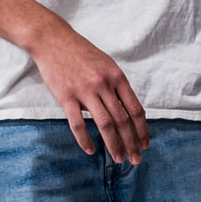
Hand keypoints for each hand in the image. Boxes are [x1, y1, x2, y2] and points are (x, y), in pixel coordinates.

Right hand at [31, 22, 148, 163]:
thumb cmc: (83, 54)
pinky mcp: (66, 97)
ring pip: (105, 124)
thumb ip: (116, 87)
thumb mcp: (107, 65)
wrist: (55, 41)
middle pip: (122, 119)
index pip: (134, 108)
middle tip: (135, 160)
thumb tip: (127, 111)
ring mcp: (85, 91)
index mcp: (117, 76)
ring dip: (113, 145)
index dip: (142, 129)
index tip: (146, 144)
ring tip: (118, 159)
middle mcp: (104, 84)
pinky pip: (78, 124)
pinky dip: (85, 140)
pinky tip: (91, 151)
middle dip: (131, 142)